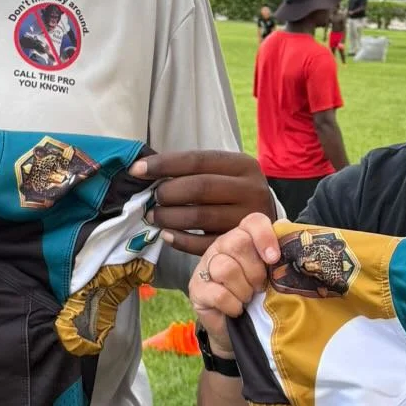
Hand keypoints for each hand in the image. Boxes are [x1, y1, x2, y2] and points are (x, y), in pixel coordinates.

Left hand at [130, 149, 274, 256]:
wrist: (268, 230)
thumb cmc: (234, 197)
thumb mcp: (224, 176)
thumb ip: (193, 172)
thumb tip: (146, 171)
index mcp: (244, 165)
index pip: (197, 159)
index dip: (163, 164)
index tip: (136, 170)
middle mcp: (251, 190)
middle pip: (199, 187)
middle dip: (167, 192)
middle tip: (151, 198)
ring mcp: (248, 219)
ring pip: (199, 217)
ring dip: (169, 217)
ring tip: (154, 217)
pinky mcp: (242, 246)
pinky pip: (203, 244)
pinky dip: (180, 240)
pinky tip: (167, 236)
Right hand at [188, 214, 282, 351]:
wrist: (237, 330)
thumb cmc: (257, 298)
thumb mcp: (272, 276)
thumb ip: (280, 255)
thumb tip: (288, 231)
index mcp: (242, 238)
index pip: (252, 222)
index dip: (264, 236)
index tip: (273, 258)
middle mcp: (221, 247)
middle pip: (238, 242)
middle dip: (255, 270)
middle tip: (260, 287)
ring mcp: (205, 267)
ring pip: (225, 268)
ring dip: (243, 289)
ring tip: (247, 299)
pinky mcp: (196, 289)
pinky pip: (218, 293)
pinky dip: (233, 305)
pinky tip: (236, 309)